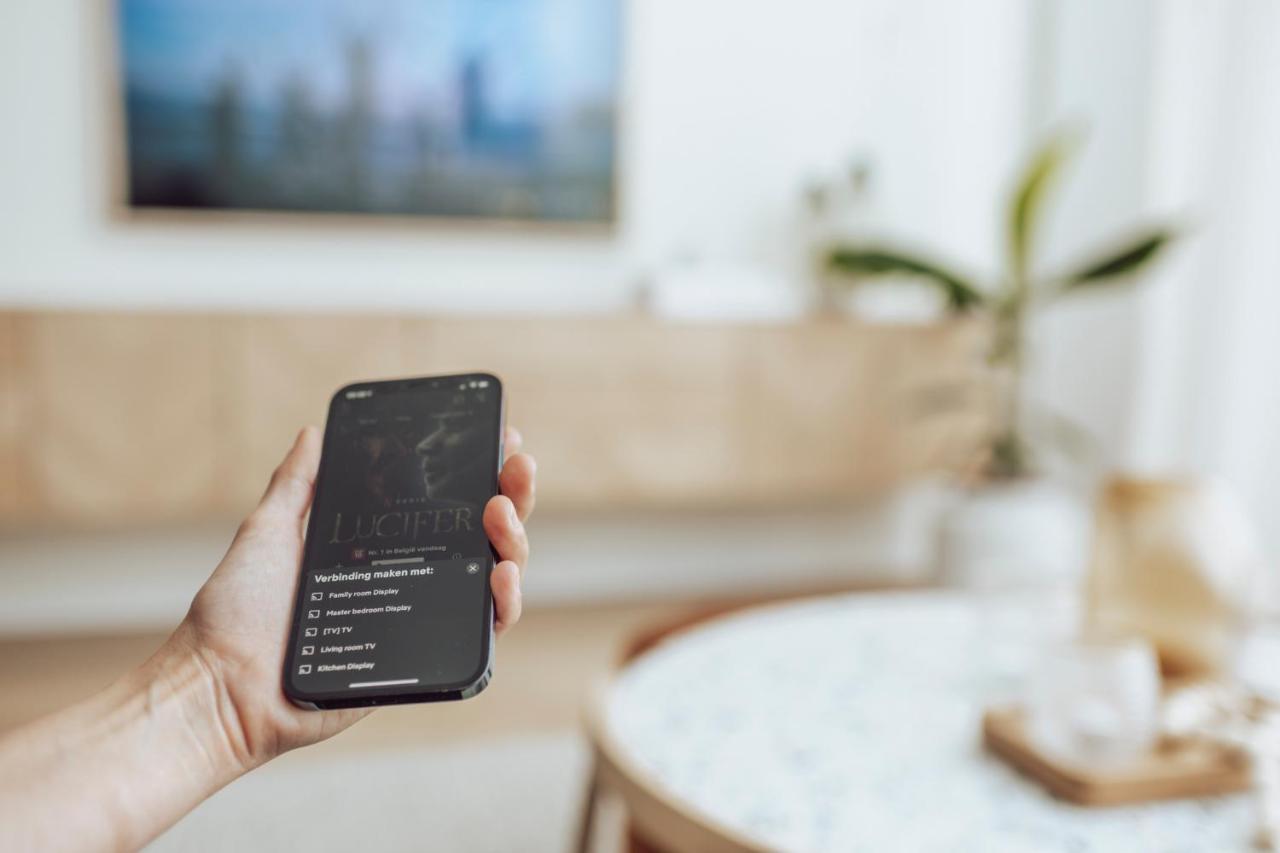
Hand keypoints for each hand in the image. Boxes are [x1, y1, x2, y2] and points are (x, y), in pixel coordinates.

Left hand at [167, 425, 535, 771]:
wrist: (222, 684)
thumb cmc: (236, 614)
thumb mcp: (267, 531)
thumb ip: (296, 484)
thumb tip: (313, 433)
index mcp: (377, 549)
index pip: (443, 505)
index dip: (479, 472)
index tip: (500, 438)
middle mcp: (408, 580)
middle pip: (483, 535)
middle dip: (513, 494)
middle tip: (516, 466)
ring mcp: (423, 618)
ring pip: (496, 576)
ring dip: (516, 539)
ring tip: (502, 512)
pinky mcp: (428, 659)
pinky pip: (485, 631)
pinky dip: (506, 601)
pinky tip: (501, 574)